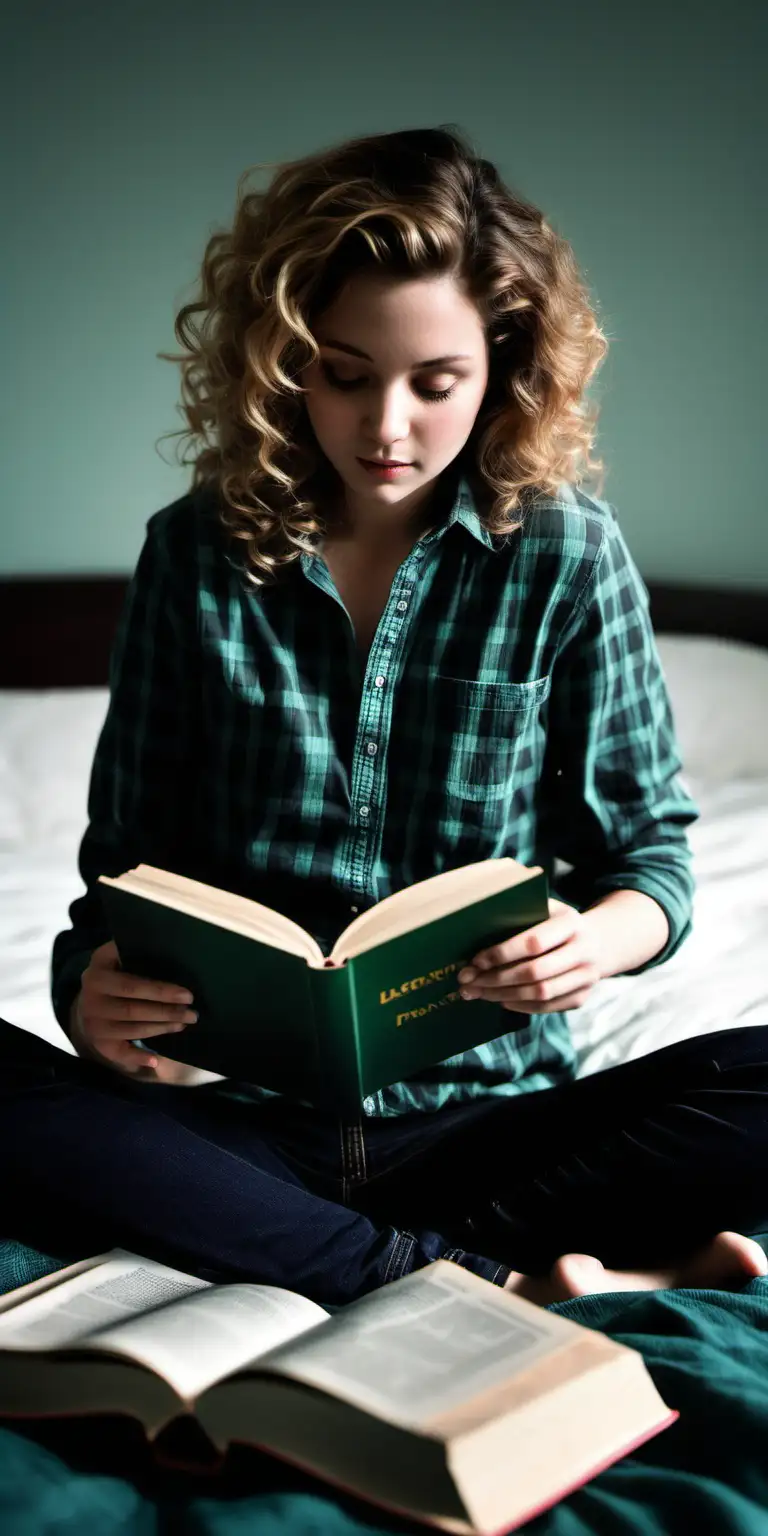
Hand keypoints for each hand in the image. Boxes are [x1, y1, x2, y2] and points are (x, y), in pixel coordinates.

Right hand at [71, 939, 197, 1075]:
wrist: (87, 1002)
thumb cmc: (112, 974)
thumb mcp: (112, 956)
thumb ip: (129, 948)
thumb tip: (164, 939)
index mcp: (96, 975)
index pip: (131, 985)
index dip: (161, 991)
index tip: (188, 994)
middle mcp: (90, 1001)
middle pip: (134, 1009)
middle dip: (167, 1012)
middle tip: (193, 1013)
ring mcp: (93, 1025)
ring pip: (133, 1029)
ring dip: (162, 1028)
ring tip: (185, 1023)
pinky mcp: (98, 1044)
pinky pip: (120, 1053)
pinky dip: (138, 1057)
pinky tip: (156, 1060)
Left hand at [457, 898, 603, 1013]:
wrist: (600, 942)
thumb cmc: (558, 923)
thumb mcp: (547, 909)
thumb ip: (520, 914)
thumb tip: (476, 928)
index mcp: (571, 923)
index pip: (534, 942)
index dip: (502, 953)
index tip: (476, 960)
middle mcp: (584, 951)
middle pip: (534, 972)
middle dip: (496, 979)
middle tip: (467, 982)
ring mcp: (587, 977)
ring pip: (540, 993)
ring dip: (503, 996)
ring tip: (477, 993)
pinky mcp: (582, 997)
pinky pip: (547, 1007)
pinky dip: (520, 1006)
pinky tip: (500, 1000)